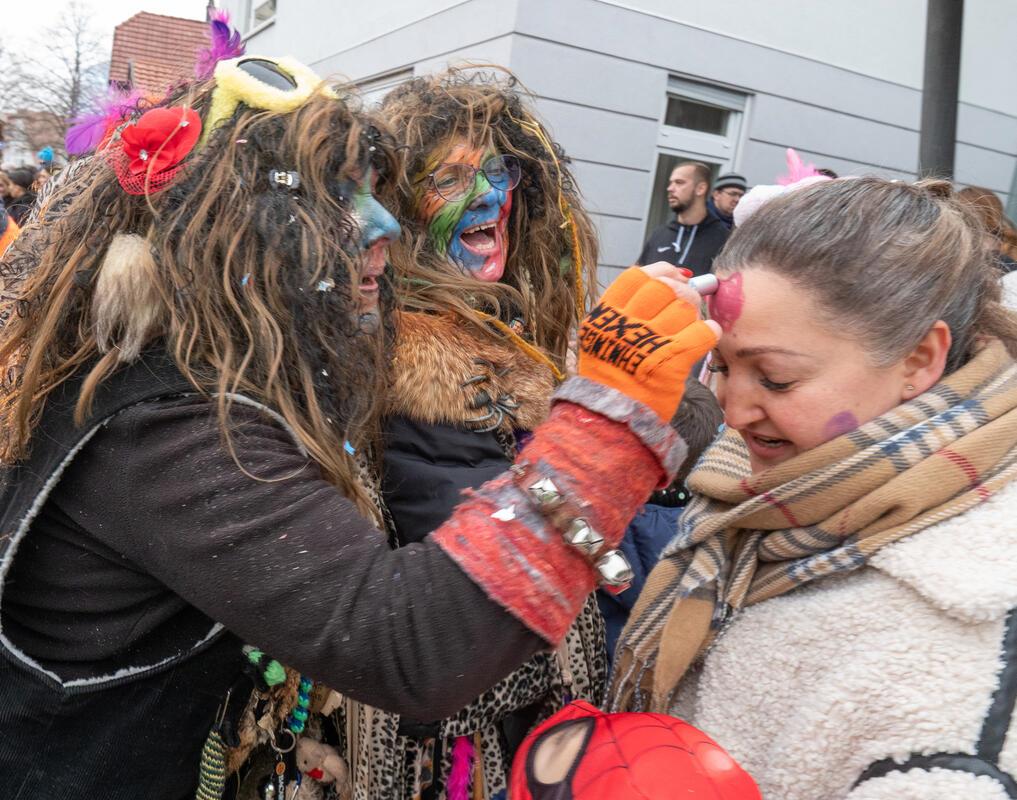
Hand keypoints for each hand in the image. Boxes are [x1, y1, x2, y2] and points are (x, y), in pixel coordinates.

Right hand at [578, 264, 719, 420]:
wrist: (611, 422)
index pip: (637, 276)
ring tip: (691, 328)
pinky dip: (710, 332)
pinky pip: (703, 332)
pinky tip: (706, 338)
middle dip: (683, 292)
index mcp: (604, 316)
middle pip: (665, 287)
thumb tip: (668, 282)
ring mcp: (647, 342)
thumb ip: (626, 313)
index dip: (662, 272)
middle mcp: (623, 325)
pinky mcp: (671, 362)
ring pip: (685, 306)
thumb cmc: (612, 381)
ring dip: (695, 314)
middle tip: (688, 306)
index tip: (675, 278)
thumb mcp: (603, 341)